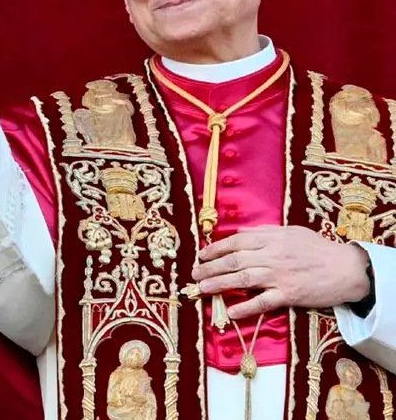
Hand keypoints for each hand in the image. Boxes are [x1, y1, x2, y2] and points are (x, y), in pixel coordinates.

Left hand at [192, 225, 370, 319]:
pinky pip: (263, 302)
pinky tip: (230, 311)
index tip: (202, 255)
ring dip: (219, 284)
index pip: (236, 241)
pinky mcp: (289, 295)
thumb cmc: (318, 249)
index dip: (216, 248)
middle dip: (211, 267)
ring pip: (243, 279)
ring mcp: (280, 276)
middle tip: (194, 274)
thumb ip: (265, 232)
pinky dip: (245, 307)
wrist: (347, 269)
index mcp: (272, 238)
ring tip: (202, 289)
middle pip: (234, 261)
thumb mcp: (291, 232)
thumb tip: (240, 232)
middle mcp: (272, 256)